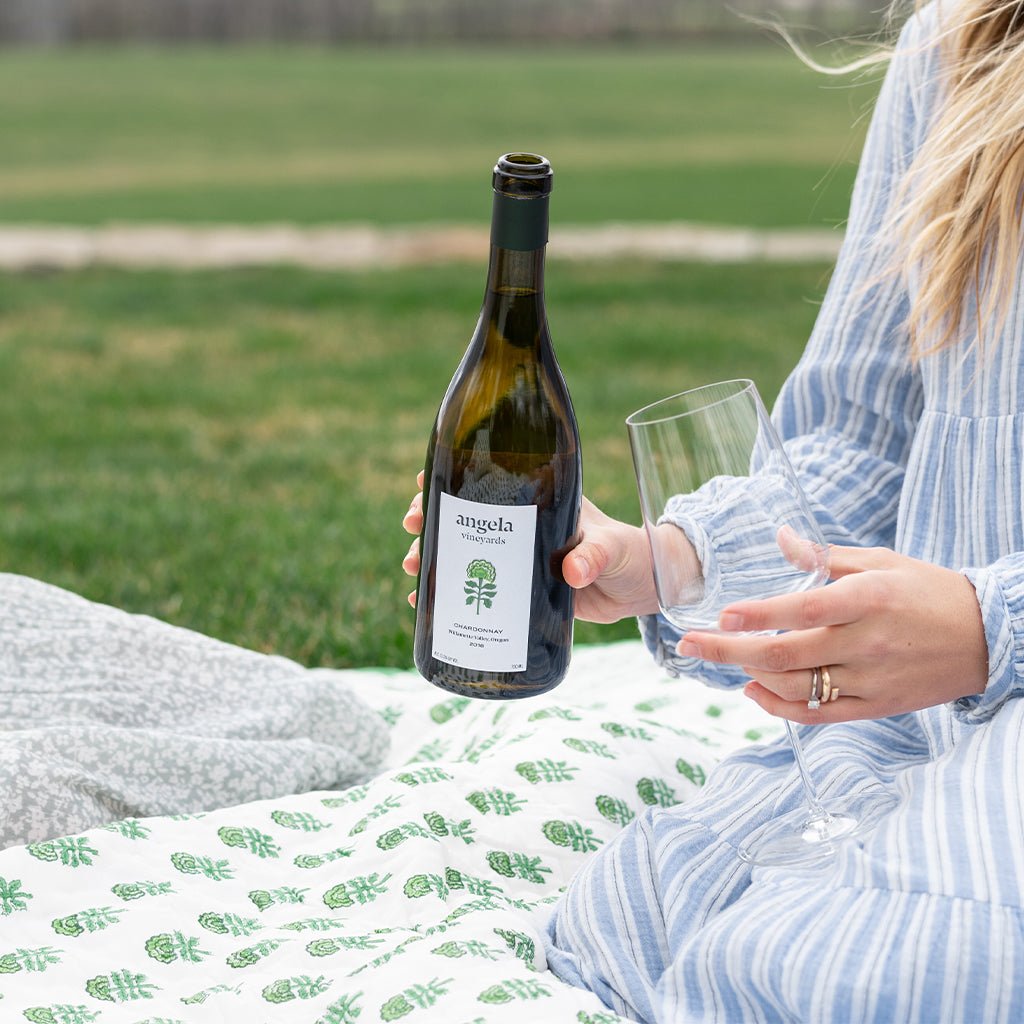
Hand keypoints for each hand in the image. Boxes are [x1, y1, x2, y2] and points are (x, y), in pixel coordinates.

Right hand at [401, 480, 661, 623]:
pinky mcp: (519, 589)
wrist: (643, 588)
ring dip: (434, 557)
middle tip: (411, 529)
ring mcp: (517, 557)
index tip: (422, 484)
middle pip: (465, 516)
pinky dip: (450, 594)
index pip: (488, 479)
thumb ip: (595, 556)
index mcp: (540, 500)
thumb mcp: (614, 549)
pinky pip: (477, 587)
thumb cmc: (632, 553)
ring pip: (465, 551)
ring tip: (414, 571)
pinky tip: (425, 604)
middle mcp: (521, 525)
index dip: (451, 478)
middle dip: (430, 520)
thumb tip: (573, 572)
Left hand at [676, 545, 988, 722]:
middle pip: (787, 655)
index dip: (761, 615)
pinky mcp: (876, 706)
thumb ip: (824, 556)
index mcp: (868, 600)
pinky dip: (781, 708)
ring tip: (722, 658)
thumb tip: (780, 536)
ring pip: (798, 687)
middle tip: (689, 645)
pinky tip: (753, 692)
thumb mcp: (880, 561)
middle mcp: (867, 643)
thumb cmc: (928, 590)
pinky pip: (820, 714)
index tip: (723, 614)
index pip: (805, 611)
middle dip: (729, 651)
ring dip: (751, 675)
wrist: (988, 637)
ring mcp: (871, 680)